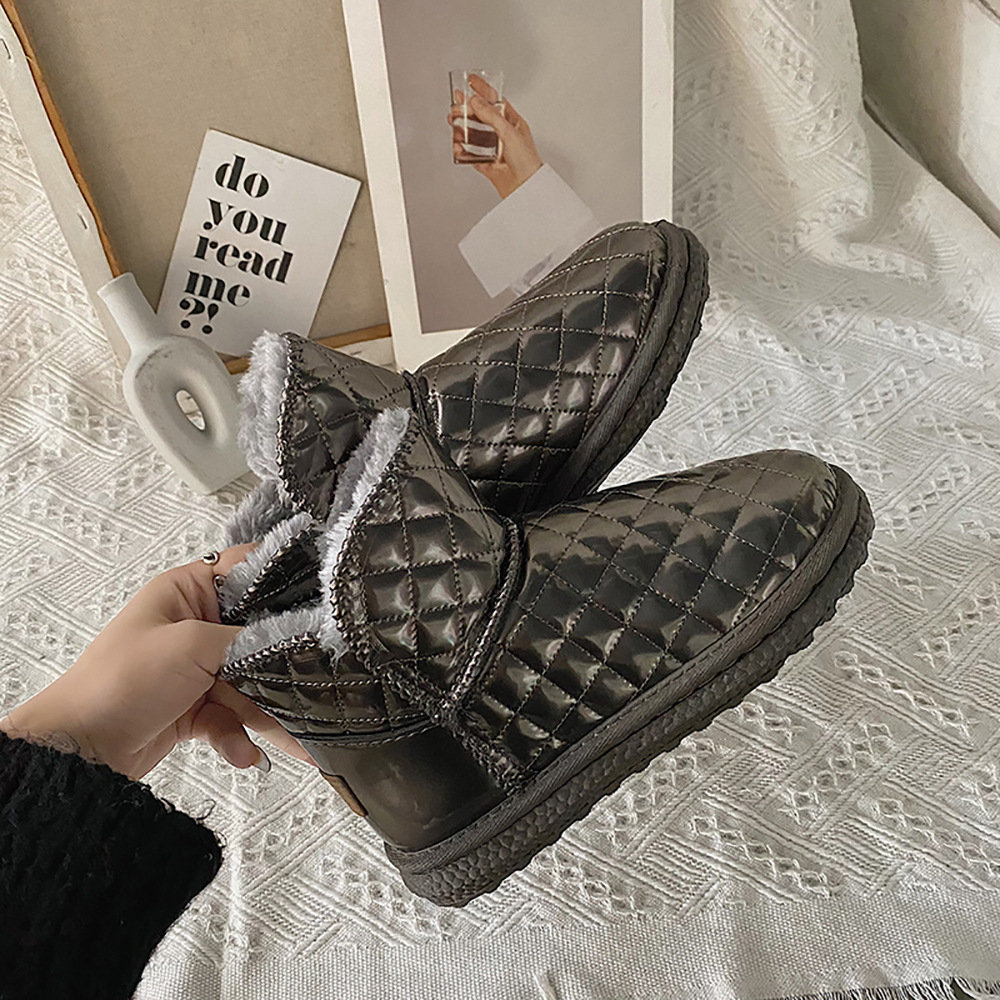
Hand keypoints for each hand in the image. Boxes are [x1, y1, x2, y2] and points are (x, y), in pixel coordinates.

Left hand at [0, 545, 313, 779]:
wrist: (80, 751)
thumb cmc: (119, 683)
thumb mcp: (191, 646)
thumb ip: (248, 639)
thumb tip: (293, 639)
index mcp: (188, 592)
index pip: (247, 570)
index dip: (285, 580)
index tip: (323, 598)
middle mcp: (193, 625)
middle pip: (257, 634)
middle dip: (280, 662)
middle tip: (312, 676)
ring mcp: (195, 668)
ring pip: (251, 682)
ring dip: (266, 711)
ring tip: (292, 735)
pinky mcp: (195, 706)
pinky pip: (234, 716)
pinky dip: (240, 736)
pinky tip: (242, 752)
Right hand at [448, 74, 542, 198]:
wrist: (526, 187)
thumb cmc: (527, 160)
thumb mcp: (509, 132)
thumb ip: (491, 116)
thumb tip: (475, 101)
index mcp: (512, 122)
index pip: (495, 100)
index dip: (483, 89)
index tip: (471, 80)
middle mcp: (502, 133)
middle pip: (481, 116)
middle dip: (467, 109)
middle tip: (456, 104)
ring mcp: (494, 148)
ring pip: (474, 134)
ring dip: (462, 128)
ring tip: (453, 122)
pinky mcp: (487, 164)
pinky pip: (471, 155)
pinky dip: (463, 151)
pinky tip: (458, 146)